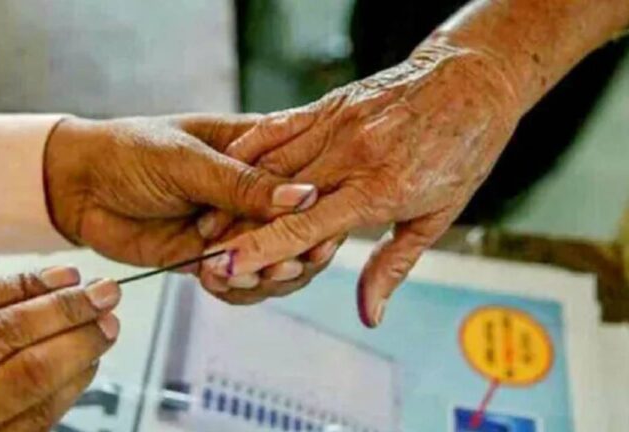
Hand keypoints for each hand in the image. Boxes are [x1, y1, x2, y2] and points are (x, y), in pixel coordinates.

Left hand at [44, 114, 317, 269]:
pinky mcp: (209, 257)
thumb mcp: (186, 160)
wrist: (75, 186)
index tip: (320, 234)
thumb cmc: (129, 151)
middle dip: (294, 252)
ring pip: (273, 261)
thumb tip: (304, 197)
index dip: (318, 211)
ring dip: (266, 275)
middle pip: (297, 229)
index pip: (306, 180)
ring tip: (247, 277)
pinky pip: (238, 281)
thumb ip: (242, 184)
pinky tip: (217, 282)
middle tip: (284, 265)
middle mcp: (251, 192)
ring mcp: (232, 227)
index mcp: (257, 150)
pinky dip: (235, 289)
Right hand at [202, 42, 520, 324]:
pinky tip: (228, 165)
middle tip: (202, 254)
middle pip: (276, 198)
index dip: (261, 250)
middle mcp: (351, 156)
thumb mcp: (437, 217)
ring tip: (205, 221)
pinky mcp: (330, 104)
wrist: (475, 80)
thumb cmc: (463, 150)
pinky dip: (250, 147)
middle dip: (235, 229)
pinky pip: (278, 126)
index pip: (305, 228)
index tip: (226, 269)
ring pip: (270, 163)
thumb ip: (392, 266)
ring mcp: (337, 125)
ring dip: (234, 193)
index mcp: (379, 190)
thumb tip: (369, 315)